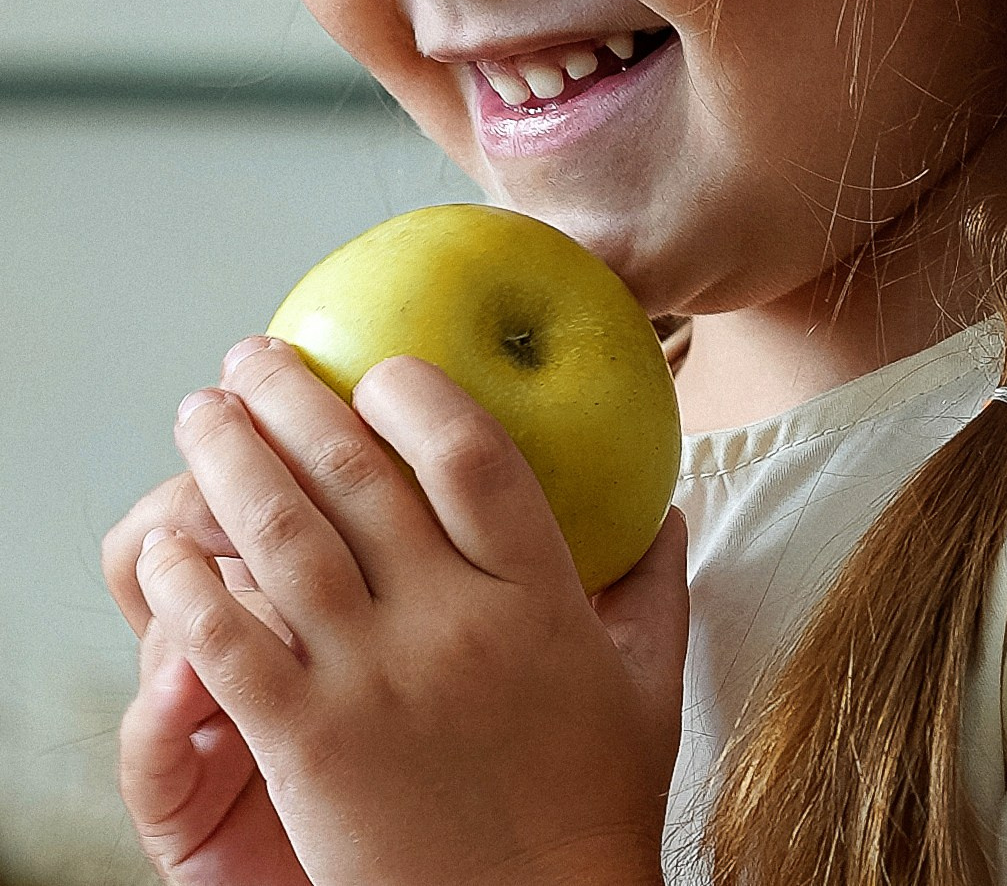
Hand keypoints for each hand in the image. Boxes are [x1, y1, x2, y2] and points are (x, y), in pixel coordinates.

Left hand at [123, 336, 687, 885]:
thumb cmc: (589, 816)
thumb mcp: (647, 694)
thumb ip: (657, 593)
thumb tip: (673, 511)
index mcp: (536, 598)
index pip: (471, 453)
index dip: (415, 393)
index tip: (377, 366)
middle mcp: (451, 623)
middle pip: (355, 472)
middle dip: (290, 396)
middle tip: (251, 354)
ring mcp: (374, 682)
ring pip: (283, 535)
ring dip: (229, 458)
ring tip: (201, 413)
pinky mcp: (309, 748)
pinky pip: (232, 643)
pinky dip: (191, 586)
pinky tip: (169, 547)